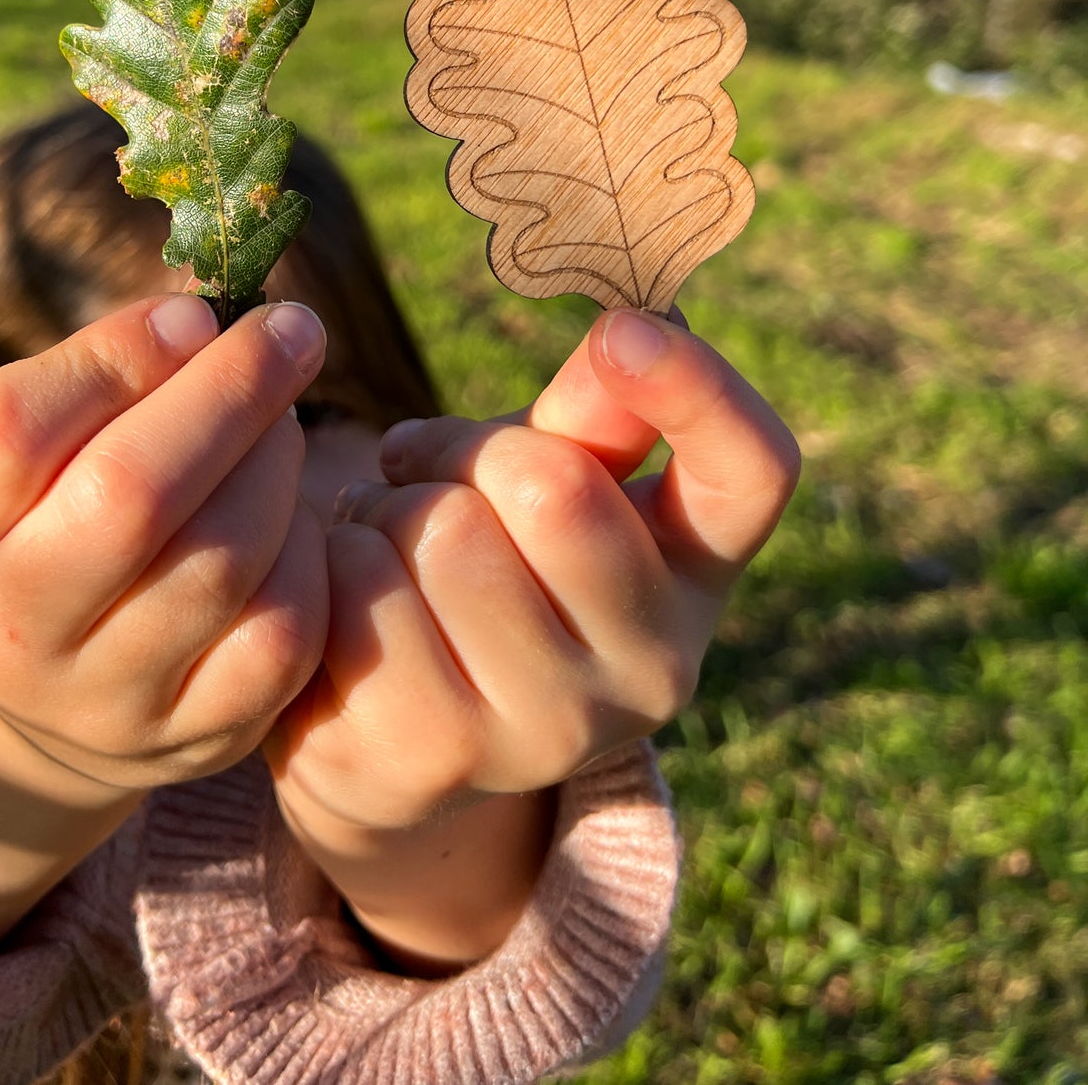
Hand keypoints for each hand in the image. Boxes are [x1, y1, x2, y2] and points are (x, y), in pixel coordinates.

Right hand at [0, 293, 329, 792]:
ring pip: (221, 557)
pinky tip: (291, 518)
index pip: (4, 433)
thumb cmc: (58, 518)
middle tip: (291, 329)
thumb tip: (201, 323)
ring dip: (275, 462)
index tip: (195, 313)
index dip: (113, 357)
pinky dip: (304, 550)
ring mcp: (105, 698)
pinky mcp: (197, 739)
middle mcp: (11, 628)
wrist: (61, 699)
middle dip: (230, 391)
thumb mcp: (34, 447)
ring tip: (281, 422)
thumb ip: (96, 373)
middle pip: (128, 494)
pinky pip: (281, 630)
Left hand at [267, 308, 798, 834]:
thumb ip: (591, 411)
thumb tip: (626, 332)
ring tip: (390, 548)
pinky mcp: (433, 758)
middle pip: (549, 482)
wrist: (392, 737)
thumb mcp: (550, 479)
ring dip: (384, 509)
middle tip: (430, 478)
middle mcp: (654, 669)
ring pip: (442, 532)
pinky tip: (348, 602)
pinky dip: (334, 561)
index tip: (620, 329)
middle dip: (463, 451)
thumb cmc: (487, 561)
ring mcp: (548, 732)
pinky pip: (359, 589)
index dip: (698, 384)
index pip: (754, 467)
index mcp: (697, 569)